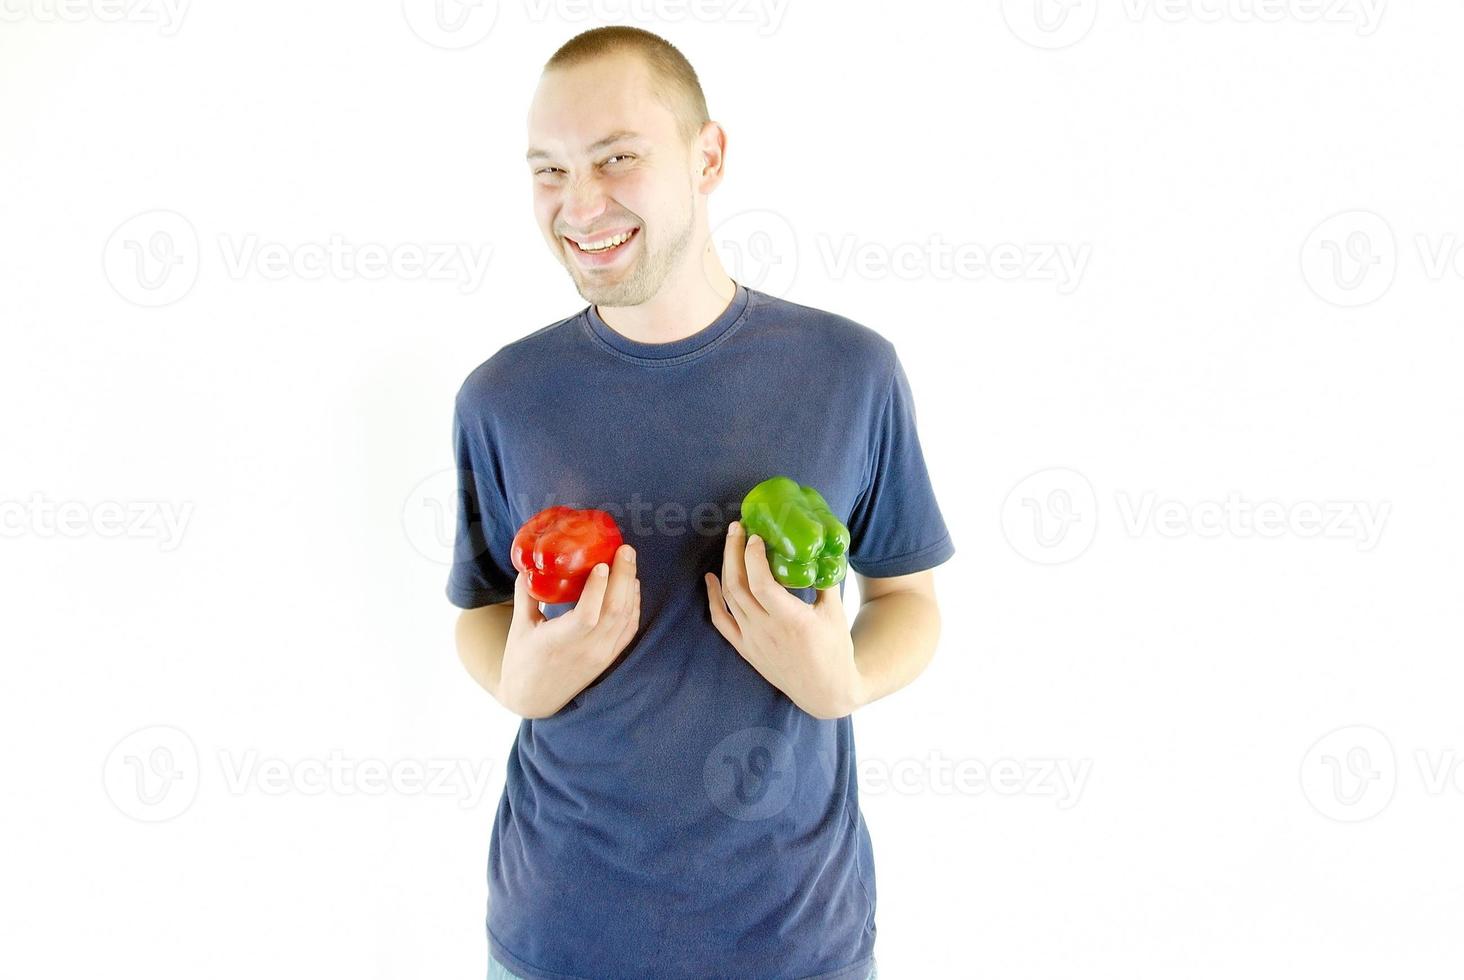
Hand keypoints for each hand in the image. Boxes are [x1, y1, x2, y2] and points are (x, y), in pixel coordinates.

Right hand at [499, 542, 640, 718]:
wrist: (533, 700)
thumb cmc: (521, 662)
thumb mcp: (519, 628)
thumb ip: (526, 595)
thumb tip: (529, 564)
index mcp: (558, 643)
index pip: (586, 616)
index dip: (597, 589)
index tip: (602, 564)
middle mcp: (585, 650)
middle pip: (614, 611)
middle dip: (624, 577)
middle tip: (625, 549)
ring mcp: (600, 656)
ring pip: (625, 618)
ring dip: (631, 587)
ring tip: (629, 560)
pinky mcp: (608, 659)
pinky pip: (629, 630)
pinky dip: (634, 606)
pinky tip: (632, 586)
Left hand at [705, 521, 864, 719]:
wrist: (825, 691)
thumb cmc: (835, 650)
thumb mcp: (837, 613)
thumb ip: (826, 580)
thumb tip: (822, 547)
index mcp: (792, 620)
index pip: (761, 583)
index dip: (753, 557)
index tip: (756, 536)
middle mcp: (766, 630)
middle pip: (738, 585)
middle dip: (734, 552)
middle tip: (737, 528)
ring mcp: (752, 640)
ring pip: (729, 598)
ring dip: (726, 567)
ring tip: (730, 543)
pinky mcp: (745, 649)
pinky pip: (721, 620)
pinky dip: (712, 597)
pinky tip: (710, 578)